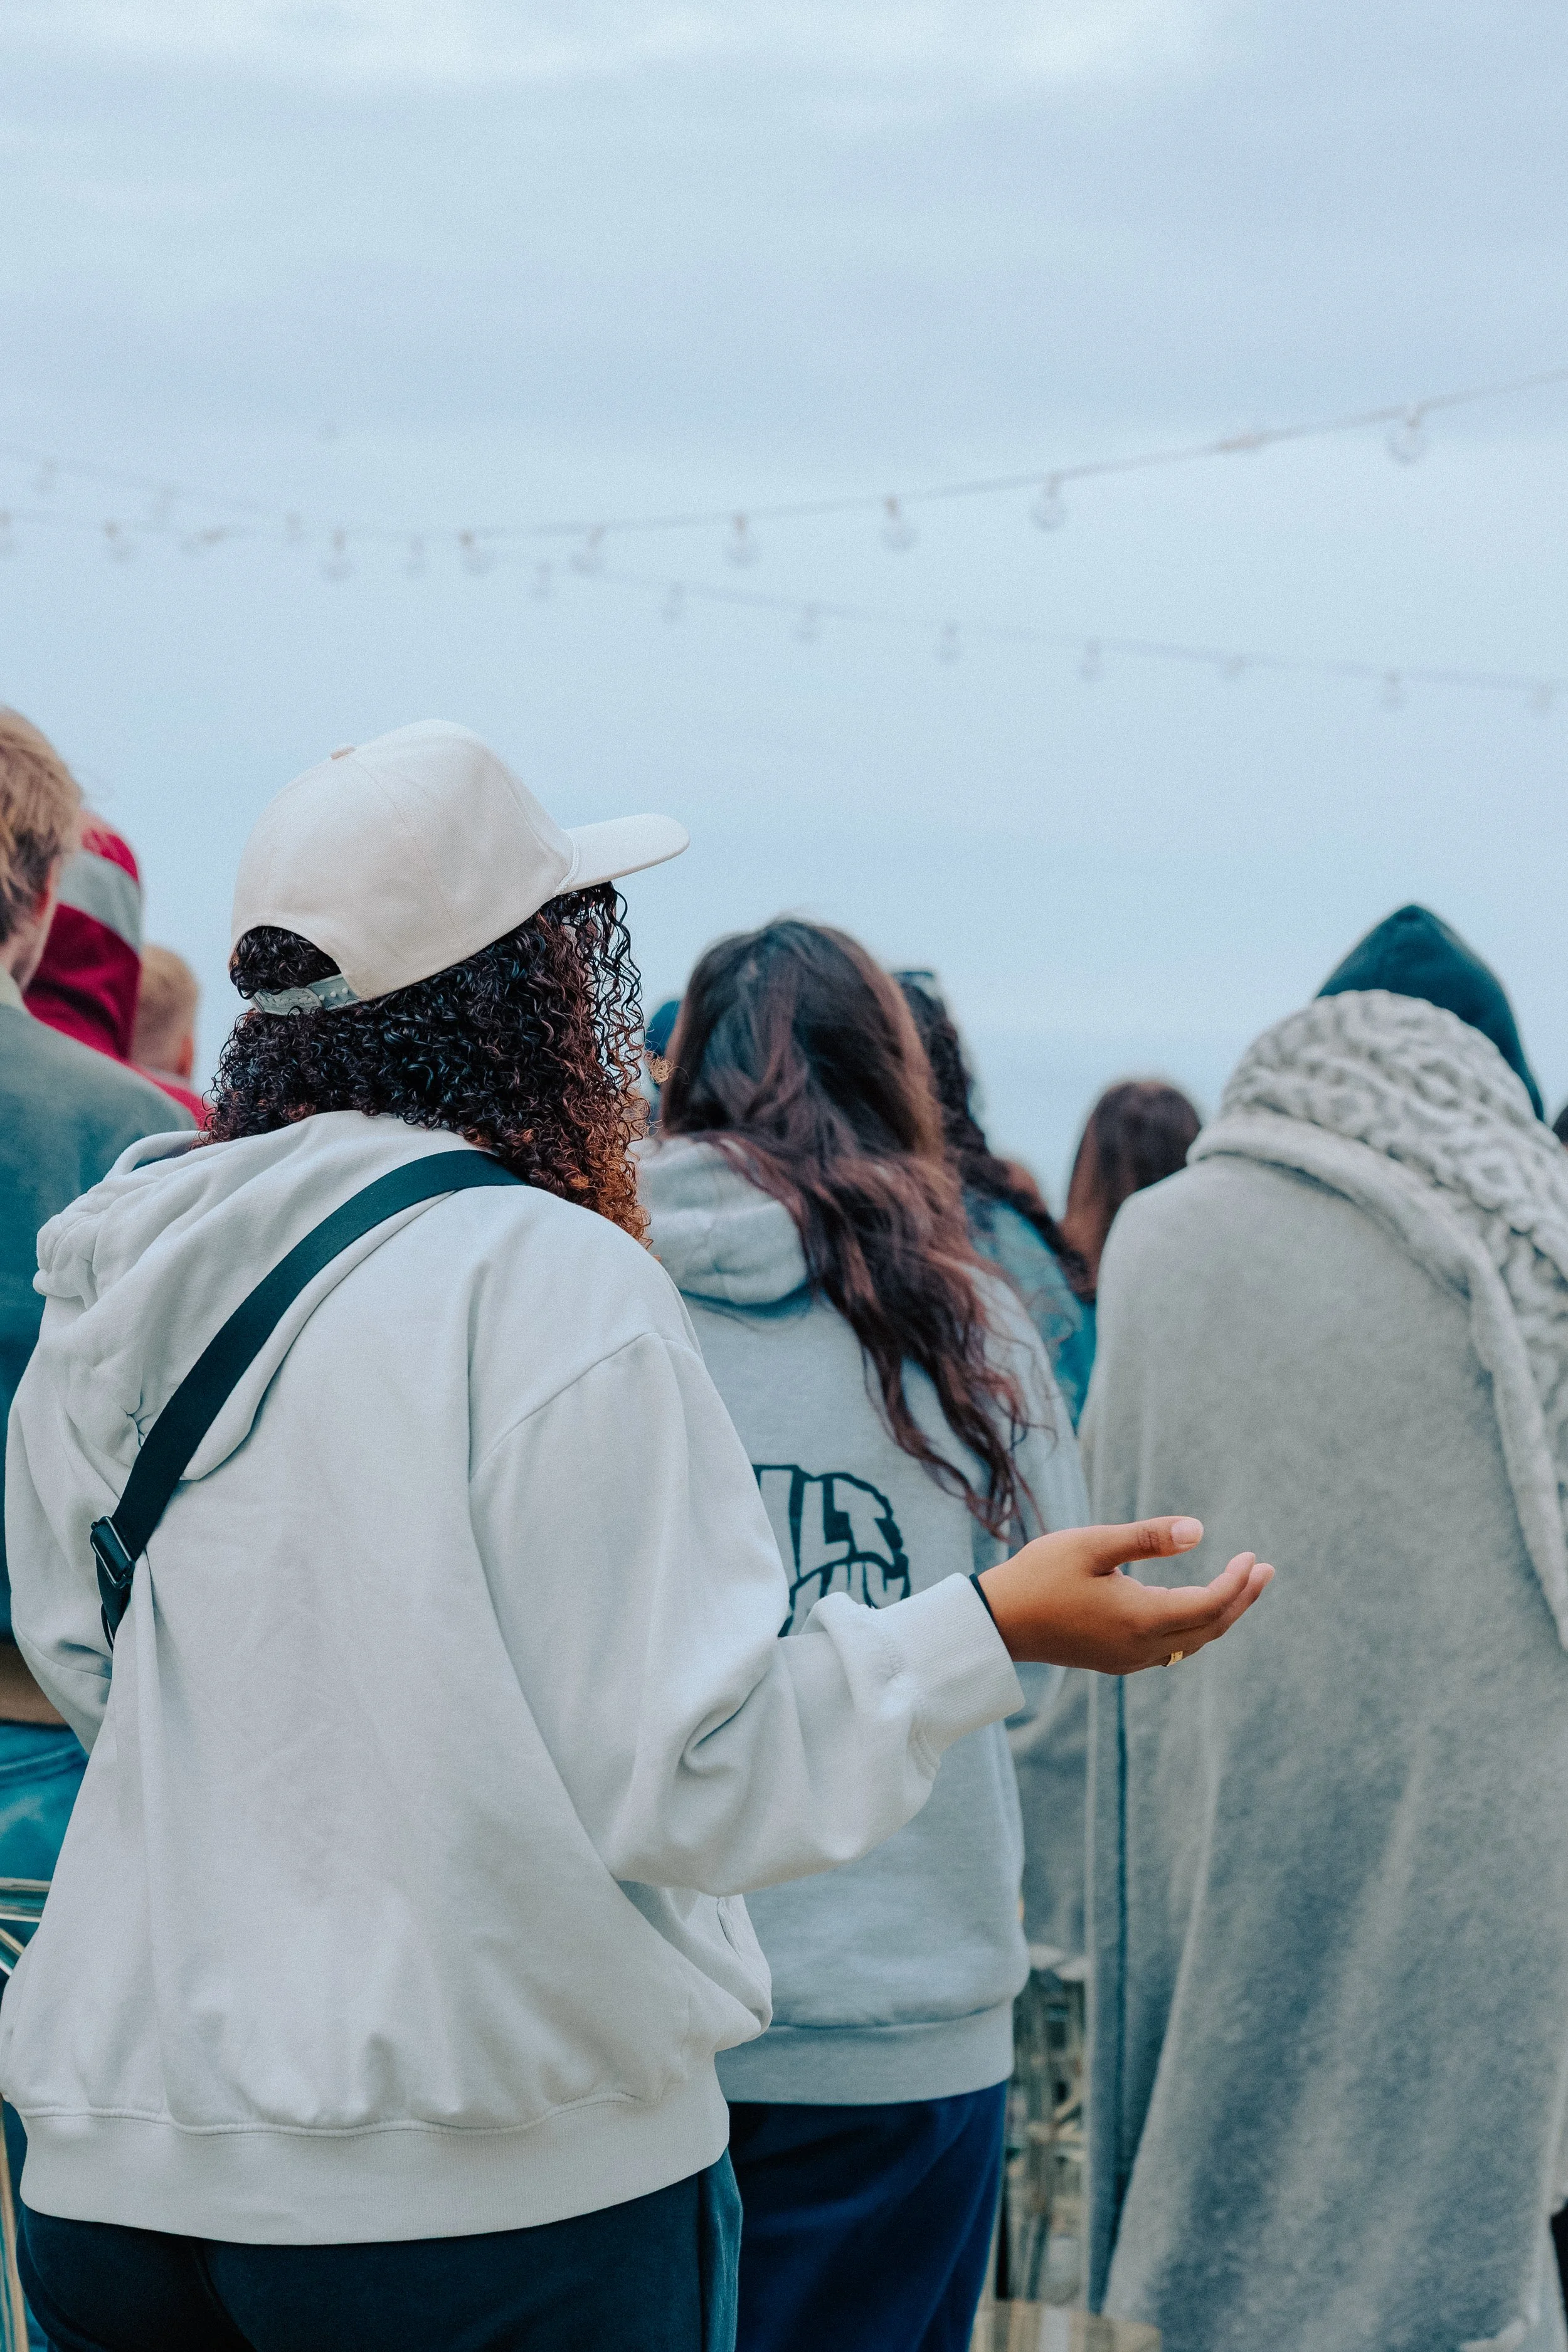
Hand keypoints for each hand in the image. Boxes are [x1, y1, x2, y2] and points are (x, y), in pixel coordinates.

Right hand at [976, 1517, 1271, 1674]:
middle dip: (1241, 1600)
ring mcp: (1129, 1659)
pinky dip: (1193, 1627)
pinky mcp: (1115, 1660)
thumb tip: (1200, 1531)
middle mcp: (1141, 1647)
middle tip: (1265, 1571)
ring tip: (1239, 1586)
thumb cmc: (1040, 1575)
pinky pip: (1170, 1648)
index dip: (1237, 1583)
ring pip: (1192, 1643)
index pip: (1210, 1604)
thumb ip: (1147, 1538)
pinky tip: (1191, 1605)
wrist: (999, 1622)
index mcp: (1141, 1618)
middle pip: (1210, 1629)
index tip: (1253, 1557)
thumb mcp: (1092, 1545)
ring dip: (1219, 1615)